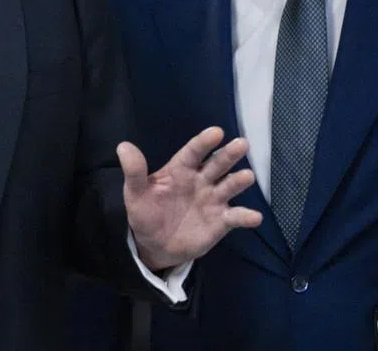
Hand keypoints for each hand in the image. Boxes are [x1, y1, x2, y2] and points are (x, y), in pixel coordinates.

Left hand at [119, 126, 261, 271]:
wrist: (154, 245)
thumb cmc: (145, 212)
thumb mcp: (135, 193)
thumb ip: (134, 171)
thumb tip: (123, 146)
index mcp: (180, 170)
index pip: (193, 152)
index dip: (204, 142)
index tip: (216, 132)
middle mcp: (200, 180)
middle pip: (216, 164)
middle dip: (229, 154)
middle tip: (242, 143)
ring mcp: (213, 200)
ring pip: (229, 186)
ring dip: (239, 181)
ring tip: (247, 176)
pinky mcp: (221, 221)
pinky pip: (235, 217)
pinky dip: (245, 216)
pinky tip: (253, 217)